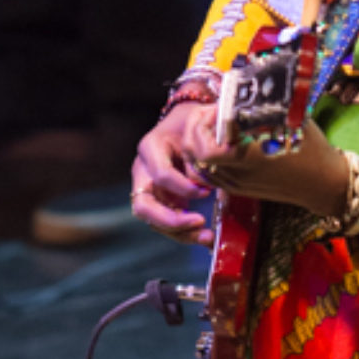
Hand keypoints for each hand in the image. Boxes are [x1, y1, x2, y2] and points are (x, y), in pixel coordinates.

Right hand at [131, 104, 217, 246]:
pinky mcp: (159, 200)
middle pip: (143, 205)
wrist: (188, 122)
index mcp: (151, 147)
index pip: (160, 174)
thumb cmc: (194, 121)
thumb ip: (205, 145)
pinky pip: (166, 223)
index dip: (182, 186)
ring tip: (206, 237)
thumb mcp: (199, 122)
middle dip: (170, 219)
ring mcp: (148, 188)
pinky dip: (185, 233)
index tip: (206, 191)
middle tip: (198, 222)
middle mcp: (143, 170)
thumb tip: (215, 173)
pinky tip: (205, 237)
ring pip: (153, 220)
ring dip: (179, 232)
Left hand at [197, 111, 350, 216]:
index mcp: (246, 155)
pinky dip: (207, 157)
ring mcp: (235, 184)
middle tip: (212, 113)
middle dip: (197, 129)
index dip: (203, 121)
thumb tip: (246, 80)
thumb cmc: (310, 147)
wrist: (323, 183)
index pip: (202, 143)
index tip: (219, 106)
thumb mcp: (289, 117)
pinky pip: (210, 174)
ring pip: (199, 164)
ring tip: (215, 125)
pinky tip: (221, 142)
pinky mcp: (239, 190)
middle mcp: (235, 172)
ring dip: (200, 143)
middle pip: (194, 153)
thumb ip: (262, 104)